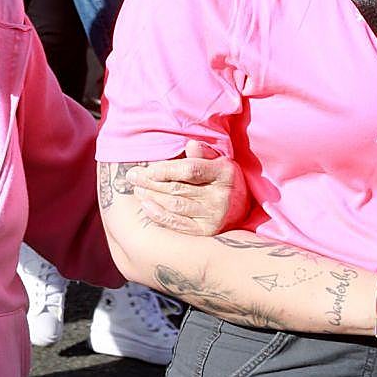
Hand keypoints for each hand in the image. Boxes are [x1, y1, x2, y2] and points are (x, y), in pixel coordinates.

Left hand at [130, 142, 248, 234]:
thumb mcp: (220, 161)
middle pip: (178, 188)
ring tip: (137, 188)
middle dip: (150, 181)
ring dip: (151, 196)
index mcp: (224, 173)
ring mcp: (214, 216)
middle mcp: (220, 196)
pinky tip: (146, 205)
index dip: (166, 169)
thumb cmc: (224, 180)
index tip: (147, 168)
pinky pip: (177, 223)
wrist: (244, 209)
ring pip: (174, 205)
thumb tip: (190, 144)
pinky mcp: (207, 232)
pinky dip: (159, 214)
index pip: (190, 170)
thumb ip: (204, 153)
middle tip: (132, 176)